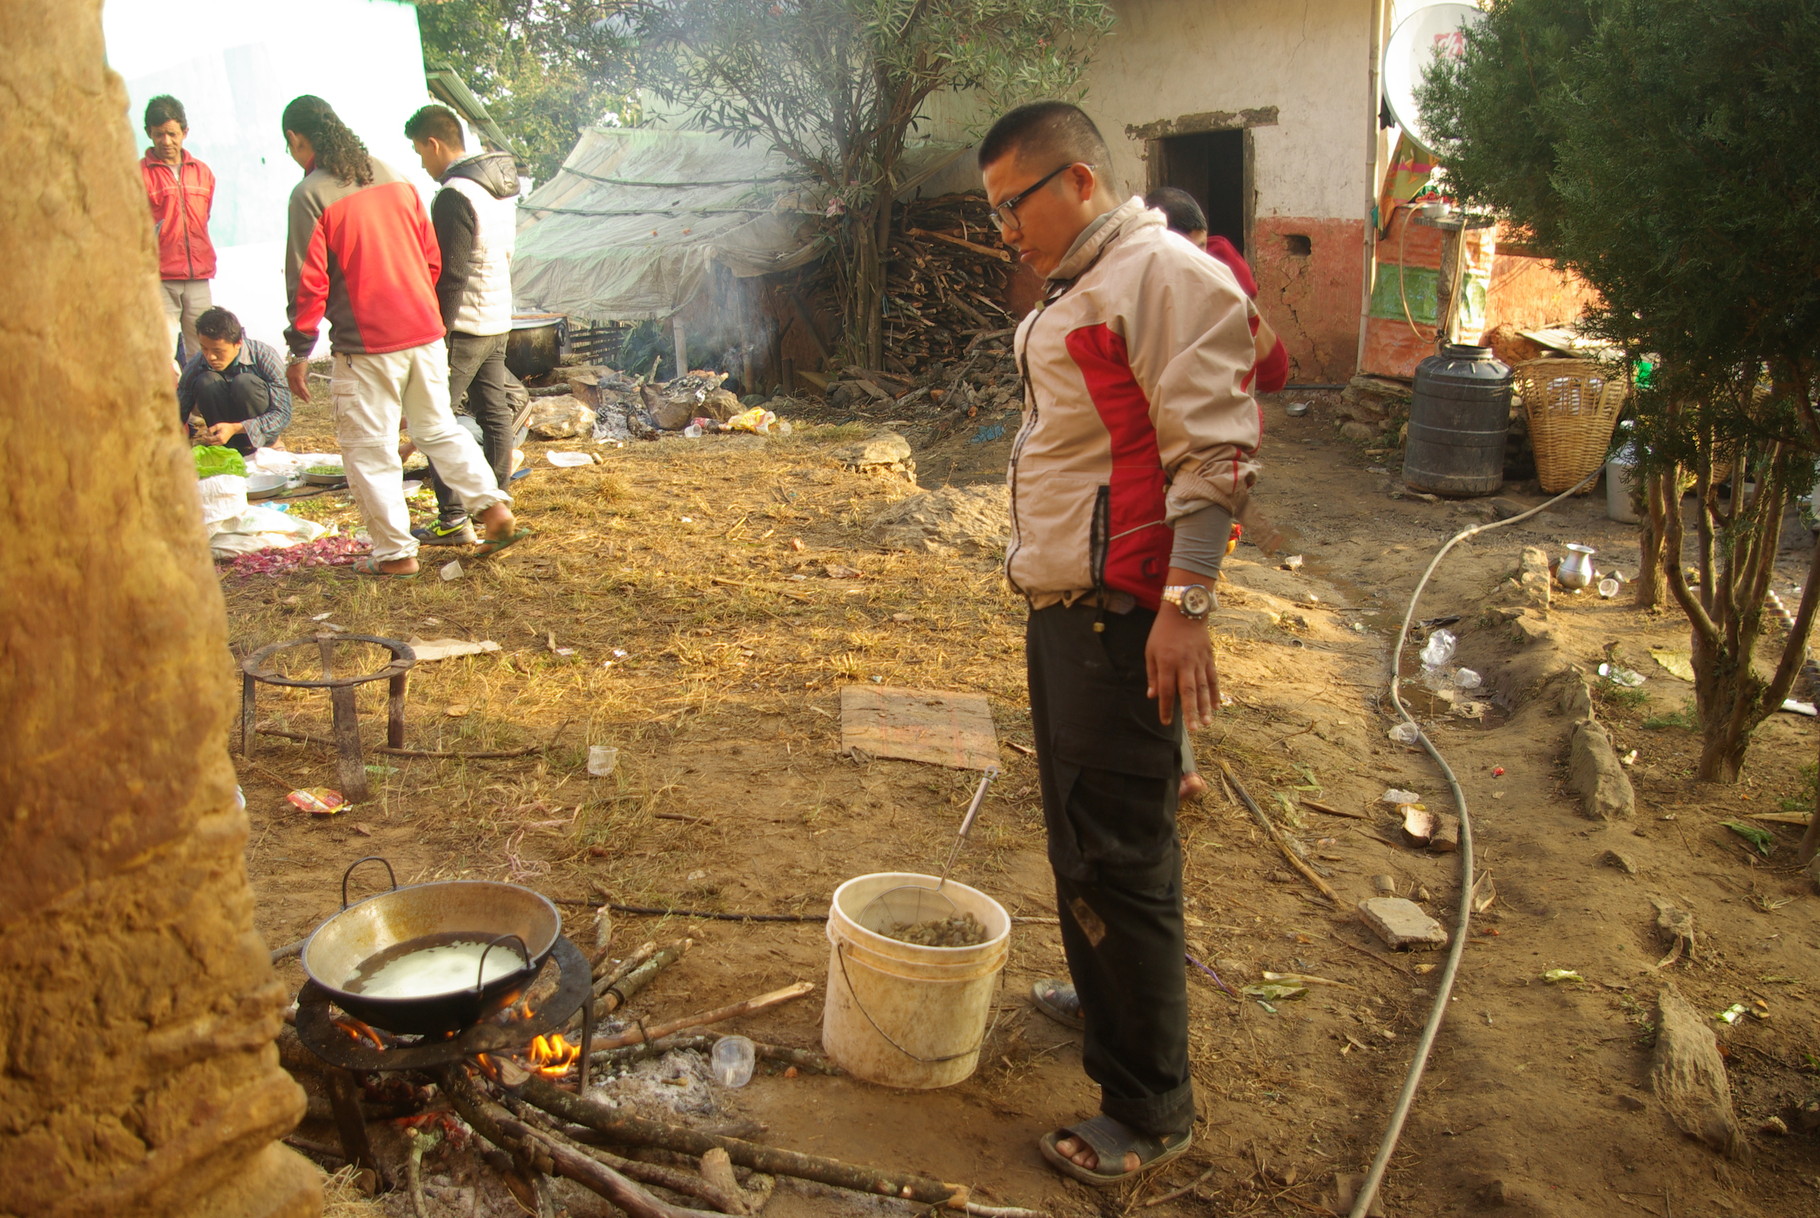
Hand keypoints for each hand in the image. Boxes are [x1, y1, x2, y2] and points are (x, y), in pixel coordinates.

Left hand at [201, 421, 242, 444]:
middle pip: (211, 443)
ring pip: (213, 444)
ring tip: (206, 437)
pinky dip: (212, 442)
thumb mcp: (217, 426)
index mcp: (219, 437)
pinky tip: (211, 439)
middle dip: (206, 440)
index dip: (205, 438)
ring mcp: (222, 443)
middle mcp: (221, 441)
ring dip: (209, 442)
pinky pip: (216, 444)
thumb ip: (211, 429)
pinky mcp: (223, 443)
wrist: (233, 429)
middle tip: (204, 436)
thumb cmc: (225, 426)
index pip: (210, 439)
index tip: (202, 435)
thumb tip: (206, 432)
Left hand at [287, 361, 310, 401]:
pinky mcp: (298, 377)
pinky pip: (302, 387)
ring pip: (298, 389)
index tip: (300, 396)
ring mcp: (293, 378)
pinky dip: (305, 392)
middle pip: (294, 389)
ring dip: (303, 396)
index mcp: (288, 375)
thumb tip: (304, 382)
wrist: (300, 356)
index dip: (296, 392)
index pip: (291, 386)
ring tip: (307, 400)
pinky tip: (308, 396)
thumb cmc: (300, 361)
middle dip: (299, 395)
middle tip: (305, 400)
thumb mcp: (298, 369)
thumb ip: (299, 376)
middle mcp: (289, 377)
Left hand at [1146, 606, 1218, 728]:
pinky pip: (1213, 678)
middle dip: (1190, 712)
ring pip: (1203, 687)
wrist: (1184, 611)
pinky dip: (1215, 693)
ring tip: (1206, 723)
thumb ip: (1153, 674)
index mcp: (1167, 662)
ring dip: (1205, 707)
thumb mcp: (1151, 651)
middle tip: (1194, 730)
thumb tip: (1153, 696)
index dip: (1166, 707)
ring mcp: (1199, 660)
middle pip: (1188, 692)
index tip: (1165, 722)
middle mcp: (1184, 663)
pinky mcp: (1209, 657)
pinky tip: (1216, 707)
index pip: (1167, 690)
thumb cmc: (1163, 632)